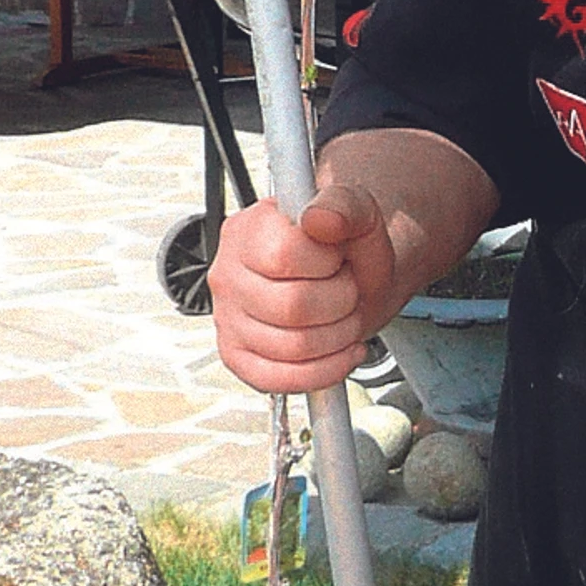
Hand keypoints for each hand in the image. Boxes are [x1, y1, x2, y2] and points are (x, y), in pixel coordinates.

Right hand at [209, 182, 398, 393]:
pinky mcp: (236, 356)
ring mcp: (227, 318)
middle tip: (346, 289)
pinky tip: (341, 351)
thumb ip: (343, 206)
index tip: (337, 256)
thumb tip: (319, 218)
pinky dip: (324, 370)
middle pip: (293, 307)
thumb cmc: (346, 247)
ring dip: (339, 337)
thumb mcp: (358, 214)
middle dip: (340, 302)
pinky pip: (279, 380)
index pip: (285, 256)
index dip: (326, 262)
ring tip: (343, 316)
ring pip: (293, 347)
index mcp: (247, 230)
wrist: (351, 277)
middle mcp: (227, 274)